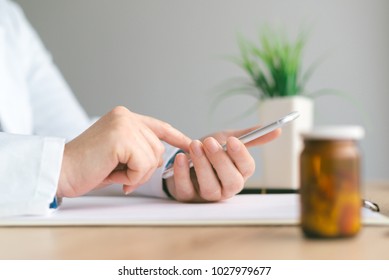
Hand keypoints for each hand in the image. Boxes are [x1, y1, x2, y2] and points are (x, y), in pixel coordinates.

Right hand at [57, 106, 190, 197]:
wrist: (61, 172)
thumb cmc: (88, 167)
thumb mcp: (119, 154)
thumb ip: (139, 148)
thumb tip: (162, 156)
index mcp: (125, 117)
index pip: (159, 126)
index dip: (176, 137)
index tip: (190, 144)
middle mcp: (126, 116)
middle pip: (158, 148)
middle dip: (144, 169)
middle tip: (122, 174)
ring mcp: (124, 124)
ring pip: (153, 158)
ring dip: (136, 174)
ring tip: (113, 172)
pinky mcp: (121, 137)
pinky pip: (143, 165)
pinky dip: (131, 177)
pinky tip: (112, 174)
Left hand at [165, 126, 280, 201]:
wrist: (184, 158)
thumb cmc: (209, 151)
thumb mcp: (228, 140)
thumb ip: (249, 137)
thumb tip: (277, 130)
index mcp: (239, 173)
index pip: (247, 168)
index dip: (240, 155)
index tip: (232, 141)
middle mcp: (226, 188)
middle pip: (231, 181)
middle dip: (221, 161)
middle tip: (210, 142)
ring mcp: (207, 195)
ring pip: (210, 187)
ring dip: (202, 166)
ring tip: (194, 145)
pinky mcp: (187, 197)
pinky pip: (186, 190)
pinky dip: (182, 174)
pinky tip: (179, 157)